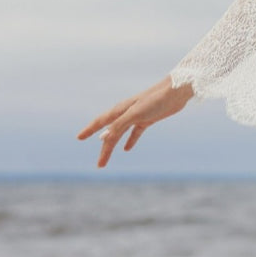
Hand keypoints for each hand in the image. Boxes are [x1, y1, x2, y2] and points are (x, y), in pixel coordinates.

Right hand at [77, 75, 193, 167]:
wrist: (176, 91)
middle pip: (110, 134)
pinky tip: (126, 149)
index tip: (79, 138)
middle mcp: (125, 113)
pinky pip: (134, 132)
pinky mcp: (147, 119)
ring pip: (120, 134)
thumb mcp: (136, 114)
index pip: (100, 122)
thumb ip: (120, 125)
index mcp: (120, 110)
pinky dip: (130, 141)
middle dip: (104, 150)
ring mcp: (136, 116)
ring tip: (106, 159)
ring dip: (113, 146)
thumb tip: (105, 138)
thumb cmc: (156, 100)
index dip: (89, 130)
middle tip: (99, 165)